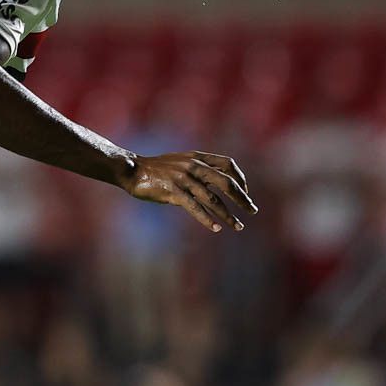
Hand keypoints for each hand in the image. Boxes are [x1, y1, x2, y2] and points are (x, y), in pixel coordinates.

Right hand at [120, 150, 256, 232]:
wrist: (132, 170)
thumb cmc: (156, 168)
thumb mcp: (181, 163)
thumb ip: (199, 171)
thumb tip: (217, 188)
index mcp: (197, 157)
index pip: (228, 164)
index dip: (240, 178)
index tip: (245, 191)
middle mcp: (193, 166)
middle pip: (226, 182)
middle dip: (242, 198)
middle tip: (252, 210)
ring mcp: (183, 179)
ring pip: (213, 199)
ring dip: (228, 214)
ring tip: (238, 226)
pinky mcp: (173, 191)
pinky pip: (195, 207)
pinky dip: (207, 219)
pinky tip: (216, 228)